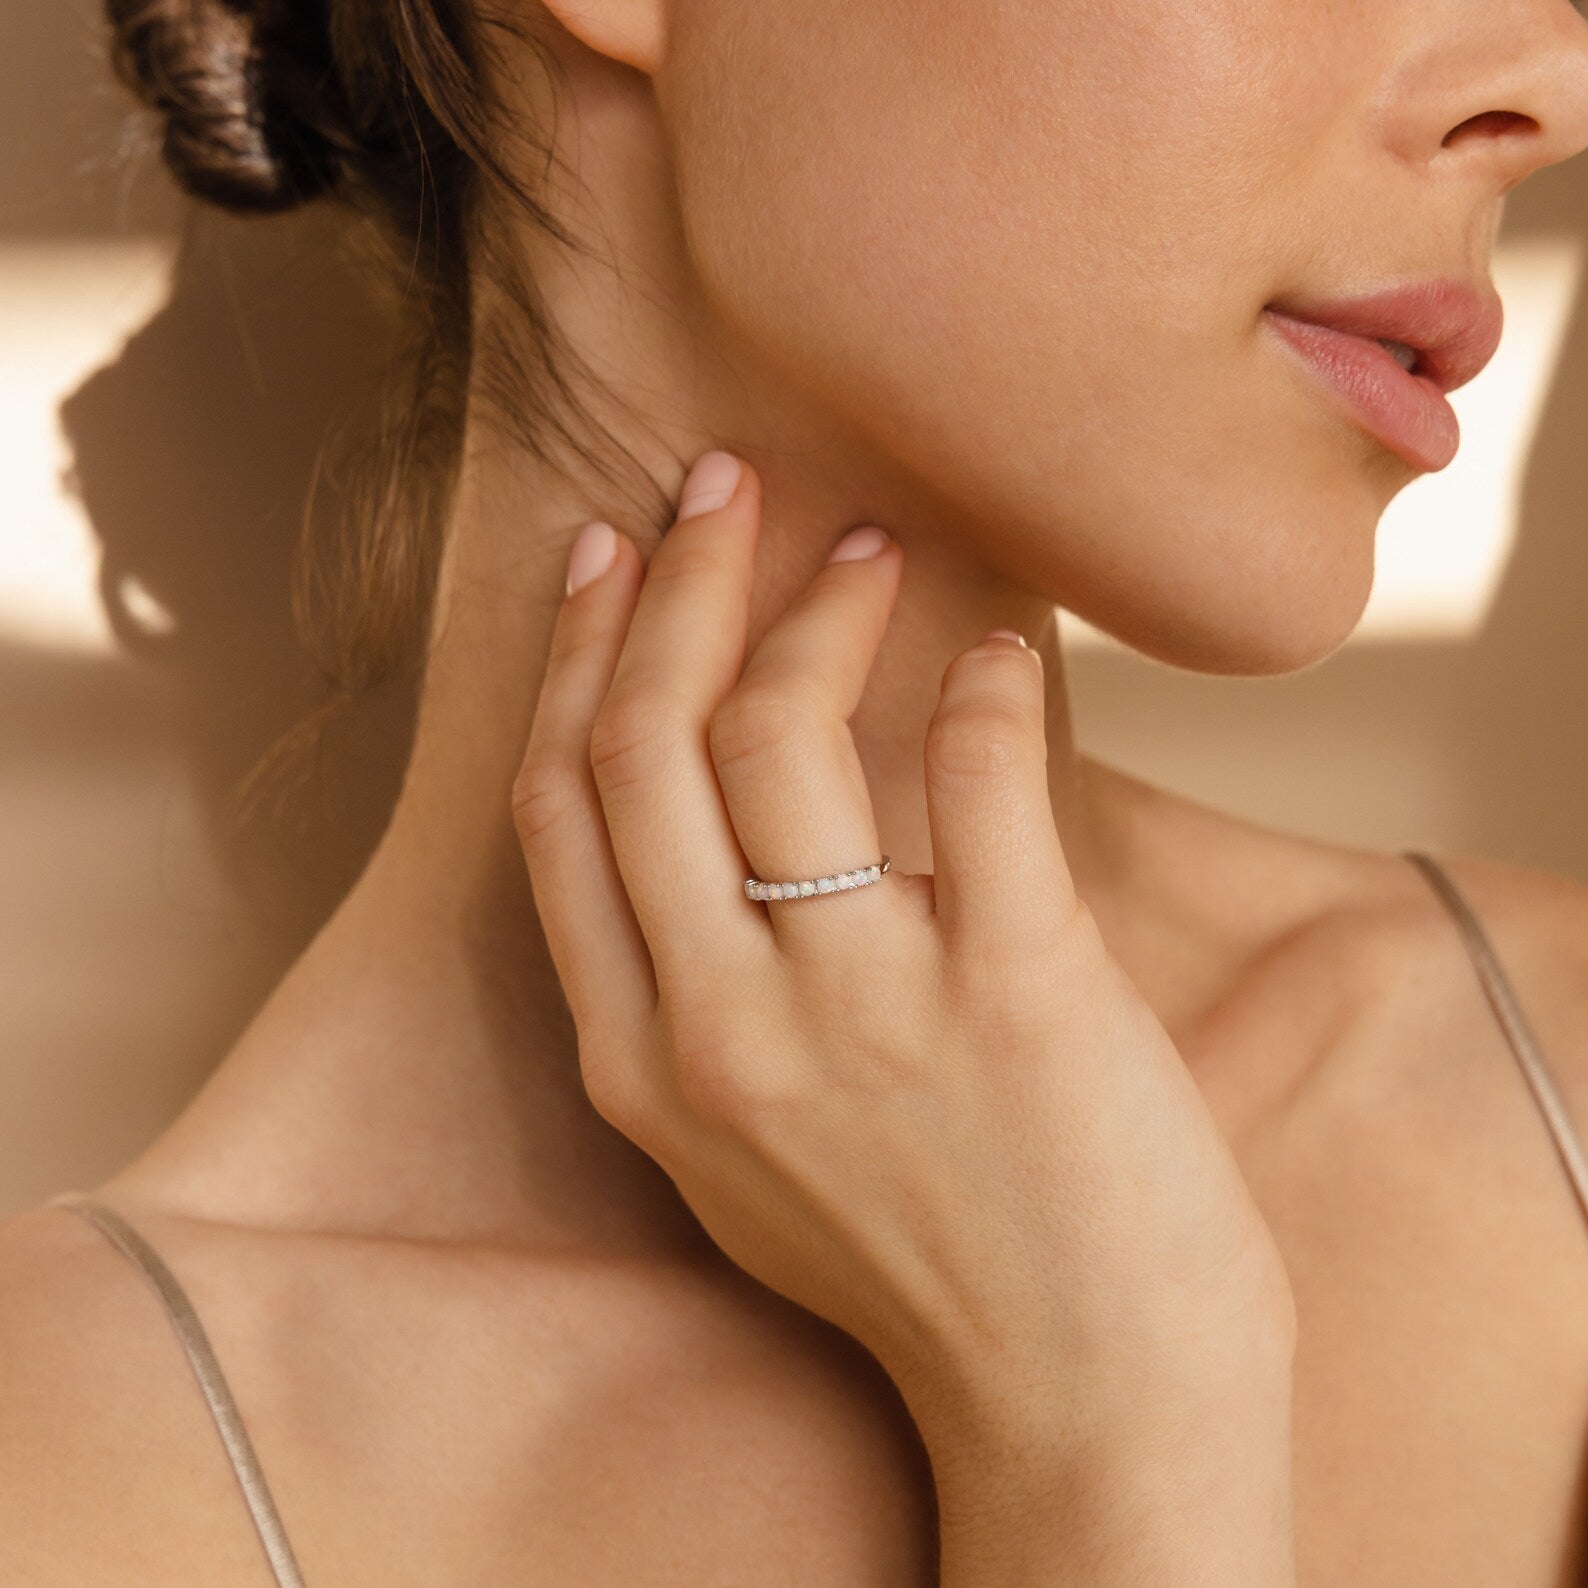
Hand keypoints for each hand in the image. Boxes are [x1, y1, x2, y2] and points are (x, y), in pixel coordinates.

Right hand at [512, 449, 1294, 1449]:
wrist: (1085, 1409)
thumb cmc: (928, 1269)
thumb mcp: (748, 1154)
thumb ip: (698, 1006)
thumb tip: (723, 822)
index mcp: (644, 1065)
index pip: (563, 812)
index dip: (578, 662)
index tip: (607, 560)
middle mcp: (722, 1030)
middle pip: (645, 745)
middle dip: (673, 585)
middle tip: (719, 485)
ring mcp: (861, 1014)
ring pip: (779, 738)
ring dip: (819, 608)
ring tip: (872, 550)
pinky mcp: (1014, 997)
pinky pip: (974, 780)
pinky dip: (987, 685)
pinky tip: (1007, 649)